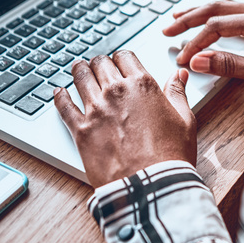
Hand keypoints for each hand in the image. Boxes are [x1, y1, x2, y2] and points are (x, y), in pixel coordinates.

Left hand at [53, 51, 196, 187]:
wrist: (150, 186)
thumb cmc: (170, 156)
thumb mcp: (184, 120)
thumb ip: (177, 94)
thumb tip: (178, 76)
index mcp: (143, 85)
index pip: (125, 57)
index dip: (121, 58)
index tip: (120, 62)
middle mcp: (116, 92)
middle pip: (100, 63)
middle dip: (100, 63)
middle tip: (99, 67)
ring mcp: (96, 110)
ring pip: (80, 77)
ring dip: (80, 71)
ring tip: (79, 70)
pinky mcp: (81, 130)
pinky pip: (64, 106)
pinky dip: (60, 97)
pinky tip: (59, 93)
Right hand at [163, 0, 243, 98]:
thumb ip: (229, 65)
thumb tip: (197, 60)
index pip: (218, 25)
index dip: (196, 41)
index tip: (182, 58)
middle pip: (219, 7)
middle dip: (191, 18)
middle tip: (167, 28)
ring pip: (227, 5)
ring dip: (202, 12)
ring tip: (179, 17)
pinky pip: (237, 10)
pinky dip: (217, 15)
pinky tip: (208, 18)